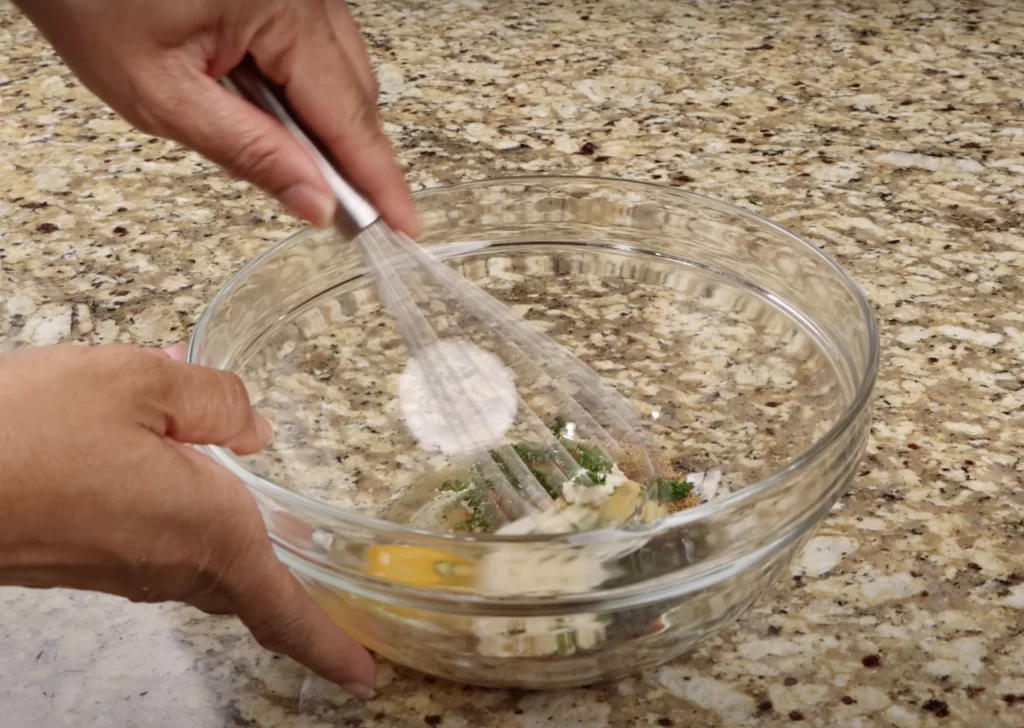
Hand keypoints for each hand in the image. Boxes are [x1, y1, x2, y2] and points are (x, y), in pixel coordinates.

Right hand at [0, 344, 375, 697]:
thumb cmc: (24, 431)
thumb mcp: (138, 381)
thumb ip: (213, 400)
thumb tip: (253, 427)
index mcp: (207, 530)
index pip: (285, 607)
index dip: (330, 644)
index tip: (366, 675)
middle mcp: (169, 566)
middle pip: (245, 584)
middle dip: (283, 582)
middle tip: (320, 576)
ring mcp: (120, 571)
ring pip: (198, 562)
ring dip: (221, 528)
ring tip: (225, 471)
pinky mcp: (81, 563)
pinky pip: (153, 545)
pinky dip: (175, 512)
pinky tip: (161, 460)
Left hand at [13, 0, 418, 234]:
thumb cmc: (91, 0)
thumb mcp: (164, 97)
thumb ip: (249, 153)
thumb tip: (314, 202)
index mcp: (283, 11)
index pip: (349, 119)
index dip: (379, 180)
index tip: (405, 226)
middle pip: (357, 96)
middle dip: (351, 158)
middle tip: (342, 216)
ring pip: (344, 75)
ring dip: (326, 127)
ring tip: (288, 158)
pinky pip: (321, 51)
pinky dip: (308, 94)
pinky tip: (274, 113)